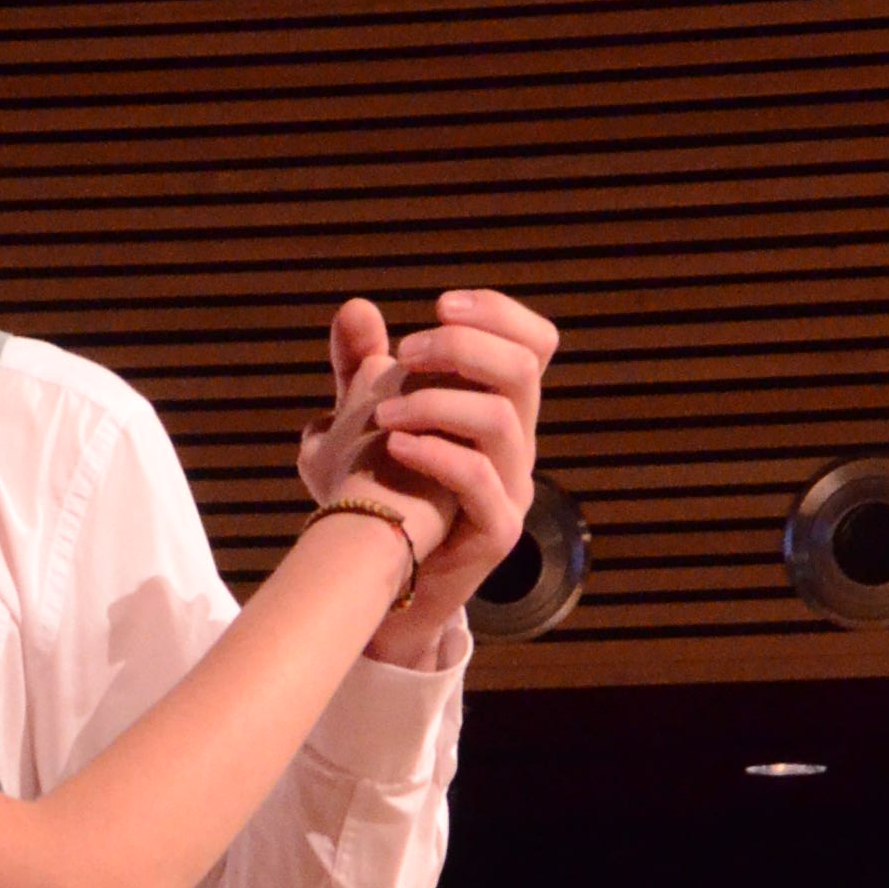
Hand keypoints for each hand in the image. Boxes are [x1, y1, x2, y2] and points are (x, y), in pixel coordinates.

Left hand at [299, 289, 556, 655]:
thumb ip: (361, 369)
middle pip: (524, 368)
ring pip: (505, 420)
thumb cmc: (381, 497)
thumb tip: (355, 308)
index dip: (498, 314)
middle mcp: (516, 444)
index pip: (533, 343)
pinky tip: (393, 446)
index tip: (439, 305)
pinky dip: (436, 454)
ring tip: (382, 415)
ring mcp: (511, 488)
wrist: (378, 582)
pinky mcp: (496, 531)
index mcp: (499, 409)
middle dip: (463, 347)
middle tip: (406, 354)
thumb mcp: (364, 425)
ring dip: (437, 403)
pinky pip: (481, 480)